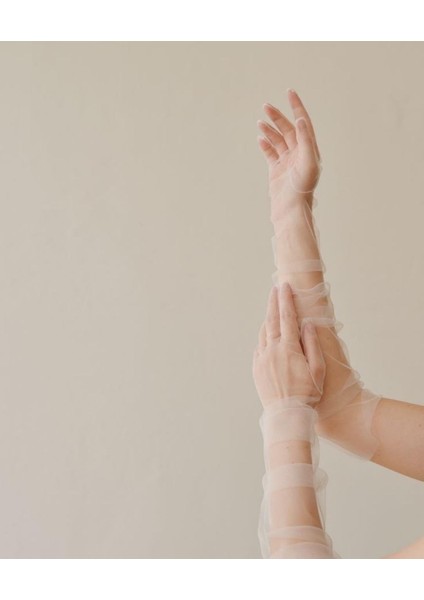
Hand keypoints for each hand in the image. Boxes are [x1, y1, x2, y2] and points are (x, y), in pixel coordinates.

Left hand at [252, 282, 325, 407]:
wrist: (286, 415)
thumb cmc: (308, 394)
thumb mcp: (317, 370)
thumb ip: (312, 344)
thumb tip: (307, 324)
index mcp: (288, 348)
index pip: (287, 317)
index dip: (286, 300)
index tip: (285, 286)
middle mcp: (272, 350)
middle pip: (271, 320)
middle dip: (274, 302)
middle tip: (275, 288)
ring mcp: (261, 359)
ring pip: (264, 333)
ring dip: (268, 319)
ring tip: (273, 309)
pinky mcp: (256, 368)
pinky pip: (259, 347)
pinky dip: (264, 336)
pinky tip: (268, 334)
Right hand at [257, 89, 321, 214]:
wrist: (290, 211)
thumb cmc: (302, 189)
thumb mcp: (308, 163)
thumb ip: (305, 141)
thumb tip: (301, 120)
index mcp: (310, 150)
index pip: (303, 123)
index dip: (297, 107)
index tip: (289, 92)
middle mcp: (300, 154)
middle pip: (288, 129)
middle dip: (278, 117)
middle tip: (266, 106)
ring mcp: (288, 162)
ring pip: (278, 140)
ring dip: (270, 129)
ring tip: (261, 120)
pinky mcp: (277, 171)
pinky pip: (271, 153)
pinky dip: (265, 144)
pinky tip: (260, 137)